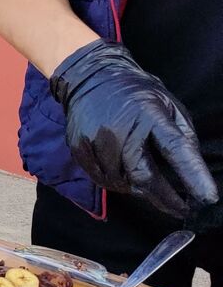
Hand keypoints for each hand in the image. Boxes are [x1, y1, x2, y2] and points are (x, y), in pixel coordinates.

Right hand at [51, 39, 218, 222]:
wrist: (89, 77)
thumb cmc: (135, 93)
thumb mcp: (167, 103)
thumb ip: (181, 134)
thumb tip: (192, 169)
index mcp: (150, 116)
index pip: (176, 150)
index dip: (193, 176)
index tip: (207, 198)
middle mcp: (120, 129)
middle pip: (145, 176)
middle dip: (165, 198)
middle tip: (180, 209)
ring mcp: (96, 139)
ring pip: (121, 182)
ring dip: (138, 190)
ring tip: (148, 188)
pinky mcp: (79, 147)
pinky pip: (100, 178)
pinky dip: (115, 184)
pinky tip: (124, 179)